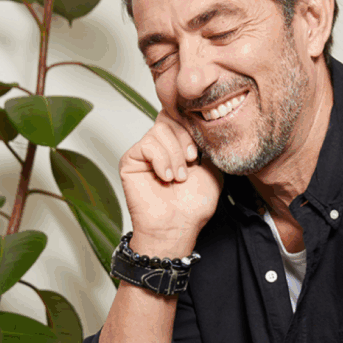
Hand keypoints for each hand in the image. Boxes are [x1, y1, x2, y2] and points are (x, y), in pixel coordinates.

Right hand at [119, 111, 222, 254]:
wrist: (177, 226)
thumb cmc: (193, 205)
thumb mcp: (211, 168)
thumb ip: (206, 144)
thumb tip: (200, 124)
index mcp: (179, 145)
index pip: (181, 116)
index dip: (192, 127)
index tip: (199, 151)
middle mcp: (161, 145)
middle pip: (170, 117)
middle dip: (185, 139)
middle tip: (191, 162)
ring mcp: (145, 152)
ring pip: (160, 129)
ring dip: (175, 154)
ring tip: (178, 177)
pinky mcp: (130, 160)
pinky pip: (148, 145)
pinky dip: (161, 161)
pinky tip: (166, 178)